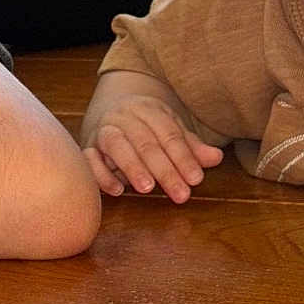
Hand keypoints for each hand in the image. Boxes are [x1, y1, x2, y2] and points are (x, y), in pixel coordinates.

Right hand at [83, 95, 223, 202]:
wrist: (111, 112)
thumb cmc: (148, 129)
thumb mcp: (172, 133)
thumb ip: (191, 148)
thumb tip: (216, 158)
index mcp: (148, 109)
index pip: (168, 133)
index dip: (183, 157)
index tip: (195, 179)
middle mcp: (124, 117)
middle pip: (145, 142)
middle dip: (164, 169)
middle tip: (181, 194)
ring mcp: (103, 131)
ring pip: (116, 145)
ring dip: (132, 167)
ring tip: (148, 189)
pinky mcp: (87, 148)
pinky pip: (89, 159)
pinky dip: (101, 174)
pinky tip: (118, 191)